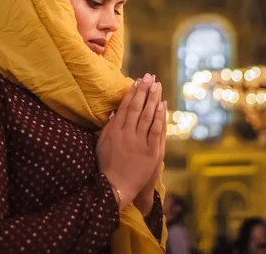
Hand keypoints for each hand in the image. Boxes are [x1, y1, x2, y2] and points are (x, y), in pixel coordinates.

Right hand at [97, 73, 165, 210]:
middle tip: (150, 77)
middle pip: (137, 107)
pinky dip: (160, 117)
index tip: (137, 81)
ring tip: (157, 85)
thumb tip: (115, 111)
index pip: (125, 106)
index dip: (132, 93)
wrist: (115, 188)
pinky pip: (156, 130)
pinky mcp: (150, 152)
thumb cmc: (107, 165)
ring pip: (147, 116)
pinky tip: (162, 105)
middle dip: (144, 90)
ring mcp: (139, 142)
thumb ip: (109, 127)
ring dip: (153, 99)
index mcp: (114, 130)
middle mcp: (127, 134)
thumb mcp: (102, 143)